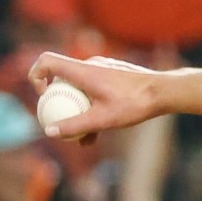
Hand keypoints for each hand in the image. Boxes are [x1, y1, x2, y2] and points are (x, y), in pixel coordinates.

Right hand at [28, 51, 166, 143]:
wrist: (165, 92)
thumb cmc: (135, 103)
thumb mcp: (102, 119)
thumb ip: (75, 125)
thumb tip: (49, 132)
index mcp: (82, 70)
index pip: (46, 61)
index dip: (35, 76)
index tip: (44, 98)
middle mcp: (90, 66)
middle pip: (60, 78)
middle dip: (56, 101)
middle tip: (59, 122)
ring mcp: (102, 70)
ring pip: (79, 89)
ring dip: (76, 110)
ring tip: (81, 139)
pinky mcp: (113, 77)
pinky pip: (94, 91)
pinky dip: (91, 109)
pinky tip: (96, 136)